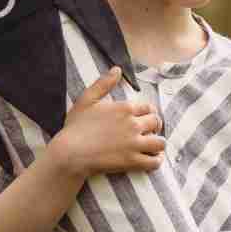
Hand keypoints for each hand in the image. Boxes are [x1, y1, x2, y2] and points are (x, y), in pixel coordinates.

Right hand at [51, 67, 165, 177]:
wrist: (70, 153)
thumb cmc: (76, 127)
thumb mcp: (87, 99)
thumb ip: (104, 83)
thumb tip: (117, 69)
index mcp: (125, 108)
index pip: (149, 108)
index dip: (149, 114)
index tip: (145, 120)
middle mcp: (133, 124)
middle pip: (156, 123)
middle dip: (155, 127)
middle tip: (149, 133)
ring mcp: (134, 143)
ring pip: (160, 143)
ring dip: (158, 144)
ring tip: (152, 148)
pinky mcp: (132, 161)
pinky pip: (154, 162)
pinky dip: (156, 161)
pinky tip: (151, 160)